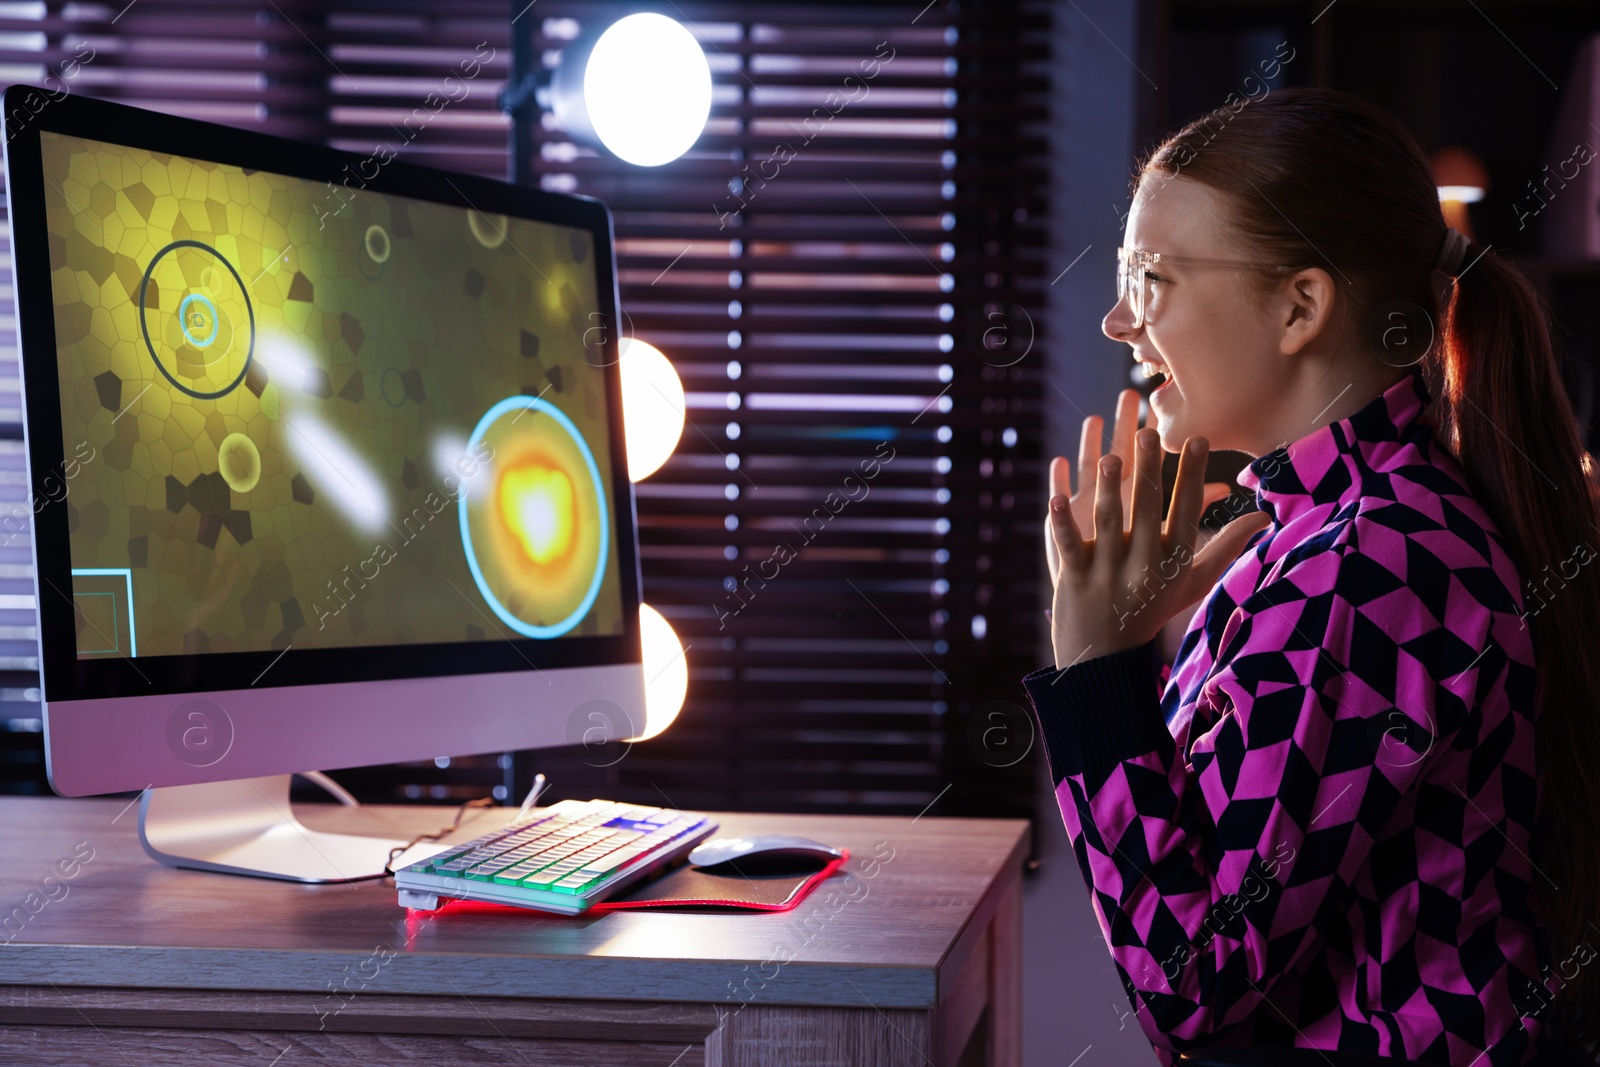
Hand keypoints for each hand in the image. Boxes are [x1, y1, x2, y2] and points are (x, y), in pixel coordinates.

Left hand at [1046, 423, 1272, 668]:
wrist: (1106, 657)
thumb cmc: (1154, 608)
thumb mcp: (1194, 582)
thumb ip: (1226, 547)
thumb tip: (1265, 517)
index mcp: (1174, 563)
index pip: (1187, 512)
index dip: (1193, 476)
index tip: (1199, 439)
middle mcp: (1144, 567)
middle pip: (1147, 512)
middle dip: (1149, 472)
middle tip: (1149, 433)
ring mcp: (1108, 574)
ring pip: (1108, 525)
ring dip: (1108, 491)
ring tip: (1109, 457)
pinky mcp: (1074, 580)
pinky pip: (1069, 547)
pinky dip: (1062, 524)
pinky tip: (1057, 497)